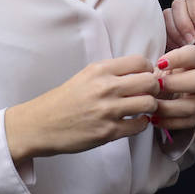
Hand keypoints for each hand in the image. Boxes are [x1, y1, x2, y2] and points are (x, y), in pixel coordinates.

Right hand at [4, 55, 156, 160]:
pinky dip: (141, 124)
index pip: (140, 62)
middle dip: (154, 88)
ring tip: (142, 110)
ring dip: (150, 107)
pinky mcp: (108, 132)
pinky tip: (133, 123)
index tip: (145, 77)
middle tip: (149, 94)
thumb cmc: (64, 100)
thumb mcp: (85, 77)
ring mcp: (108, 110)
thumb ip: (111, 73)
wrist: (40, 125)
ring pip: (149, 103)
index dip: (148, 70)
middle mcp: (106, 87)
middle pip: (150, 81)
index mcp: (100, 70)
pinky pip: (139, 125)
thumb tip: (142, 73)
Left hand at [153, 43, 194, 130]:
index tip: (159, 63)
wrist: (181, 89)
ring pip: (191, 106)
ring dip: (167, 107)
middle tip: (156, 86)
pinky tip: (154, 119)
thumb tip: (141, 74)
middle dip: (175, 84)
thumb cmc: (170, 73)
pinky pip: (187, 122)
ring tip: (150, 105)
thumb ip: (158, 65)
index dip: (177, 58)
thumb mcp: (167, 63)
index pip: (193, 55)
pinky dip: (168, 122)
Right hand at [164, 0, 194, 57]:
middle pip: (177, 4)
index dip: (194, 13)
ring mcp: (176, 17)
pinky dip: (169, 35)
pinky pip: (160, 24)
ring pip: (167, 14)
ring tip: (186, 44)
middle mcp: (188, 7)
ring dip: (177, 31)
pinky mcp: (166, 27)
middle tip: (193, 40)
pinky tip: (177, 45)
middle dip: (185, 25)